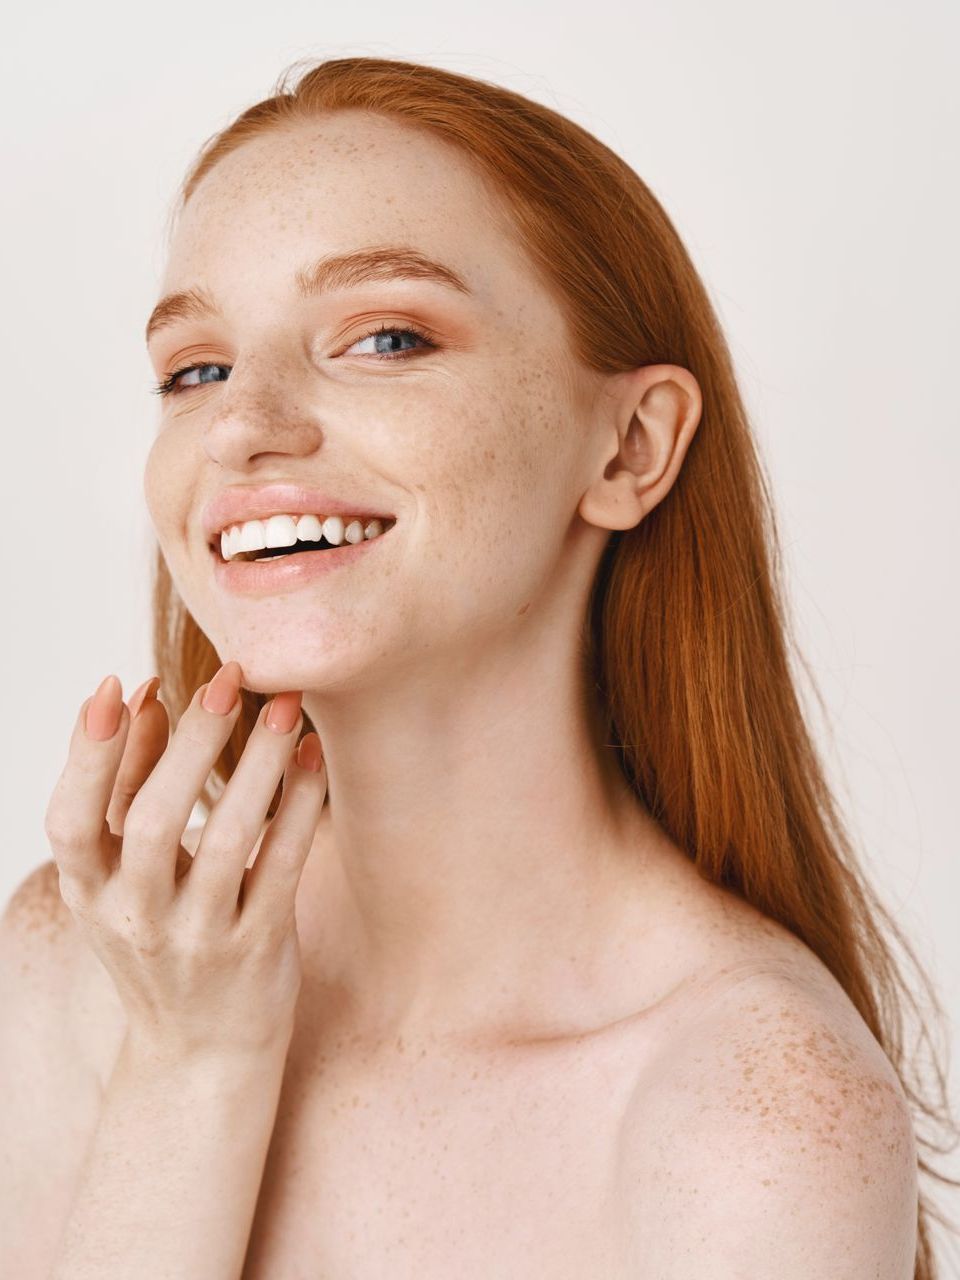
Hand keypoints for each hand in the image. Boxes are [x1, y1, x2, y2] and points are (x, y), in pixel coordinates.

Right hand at [43, 661, 326, 1062]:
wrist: (199, 1054)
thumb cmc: (158, 938)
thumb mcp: (121, 877)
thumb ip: (126, 787)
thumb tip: (141, 697)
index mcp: (90, 893)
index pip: (71, 822)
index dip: (89, 755)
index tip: (117, 686)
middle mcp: (135, 919)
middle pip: (154, 822)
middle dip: (192, 745)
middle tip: (230, 680)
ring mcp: (198, 939)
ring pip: (228, 840)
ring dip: (258, 765)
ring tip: (284, 706)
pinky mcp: (258, 949)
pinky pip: (281, 867)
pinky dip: (298, 808)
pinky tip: (311, 759)